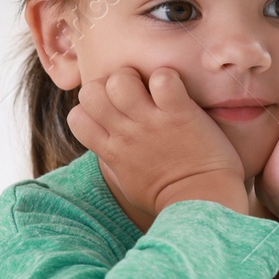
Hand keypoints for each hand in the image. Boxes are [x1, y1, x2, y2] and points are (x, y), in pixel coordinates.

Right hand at [67, 66, 247, 220]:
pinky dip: (168, 76)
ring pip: (120, 80)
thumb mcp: (129, 184)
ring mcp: (150, 123)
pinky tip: (176, 89)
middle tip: (134, 93)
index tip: (113, 110)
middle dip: (108, 84)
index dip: (91, 107)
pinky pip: (162, 79)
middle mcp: (125, 134)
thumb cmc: (168, 197)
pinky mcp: (178, 113)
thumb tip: (108, 150)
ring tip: (153, 88)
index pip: (76, 117)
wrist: (202, 202)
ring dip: (136, 76)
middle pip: (91, 92)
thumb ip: (115, 163)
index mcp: (112, 151)